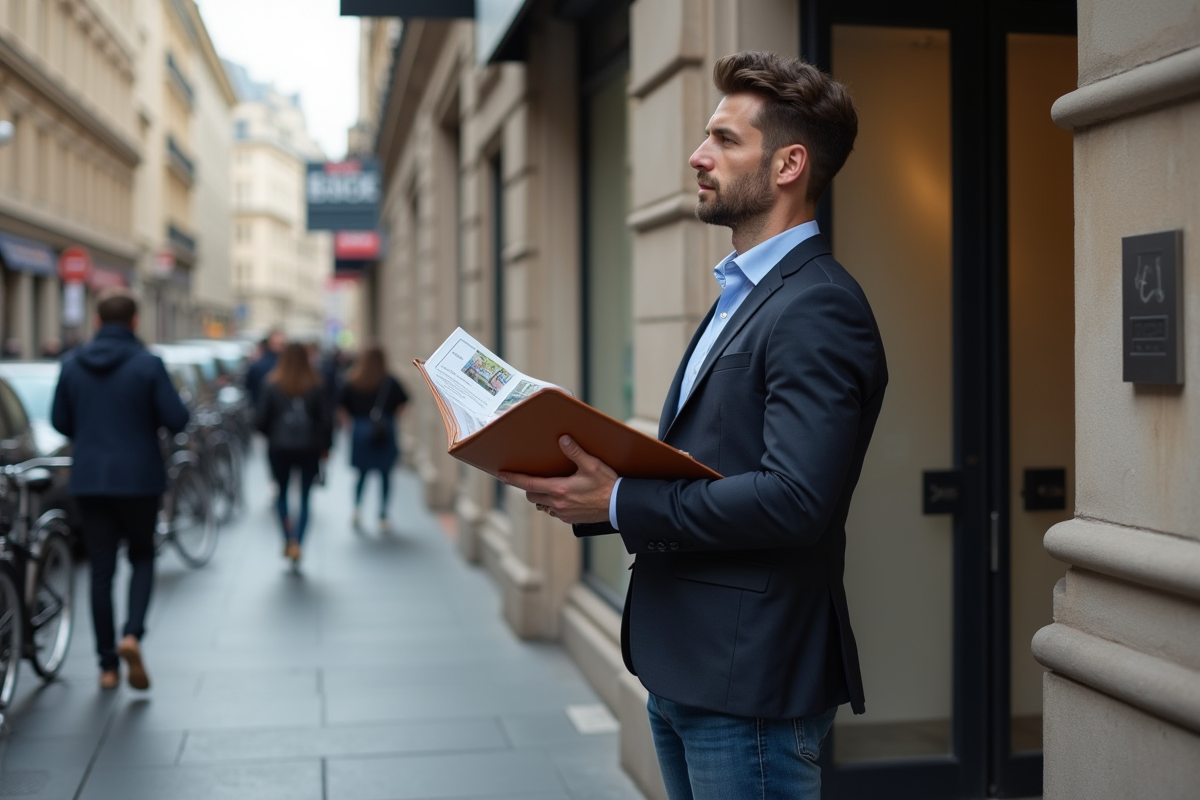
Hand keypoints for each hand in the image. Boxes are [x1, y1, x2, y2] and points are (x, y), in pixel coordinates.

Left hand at [499, 436, 615, 524]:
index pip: (529, 484)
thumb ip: (575, 452)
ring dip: (541, 496)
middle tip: (535, 477)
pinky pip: (554, 512)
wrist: (619, 506)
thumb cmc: (607, 485)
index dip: (513, 479)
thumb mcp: (592, 465)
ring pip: (542, 505)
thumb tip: (563, 439)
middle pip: (532, 495)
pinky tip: (564, 497)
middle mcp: (558, 503)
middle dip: (530, 487)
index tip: (502, 475)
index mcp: (560, 489)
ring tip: (550, 486)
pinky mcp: (570, 519)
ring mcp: (563, 513)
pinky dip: (553, 504)